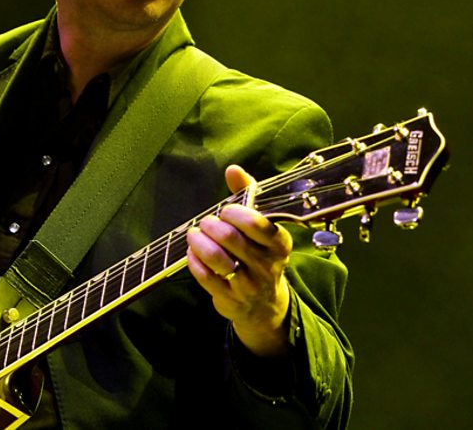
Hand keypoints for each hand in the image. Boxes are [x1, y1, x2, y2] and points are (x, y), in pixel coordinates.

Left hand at [186, 164, 293, 357]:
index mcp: (280, 243)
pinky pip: (205, 277)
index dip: (235, 213)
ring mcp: (248, 285)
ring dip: (199, 242)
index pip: (257, 224)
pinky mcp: (230, 299)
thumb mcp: (262, 226)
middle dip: (212, 225)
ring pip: (217, 258)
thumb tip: (233, 169)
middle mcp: (267, 265)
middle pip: (231, 239)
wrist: (264, 303)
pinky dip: (194, 261)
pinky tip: (192, 253)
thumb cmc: (260, 252)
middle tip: (206, 222)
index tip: (225, 210)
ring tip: (194, 234)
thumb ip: (249, 194)